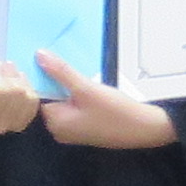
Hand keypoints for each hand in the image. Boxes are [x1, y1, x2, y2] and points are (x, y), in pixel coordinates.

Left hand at [31, 51, 176, 151]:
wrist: (147, 129)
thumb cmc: (115, 111)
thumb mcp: (86, 88)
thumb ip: (61, 72)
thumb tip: (38, 55)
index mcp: (54, 122)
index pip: (37, 95)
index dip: (42, 76)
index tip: (46, 59)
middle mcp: (58, 129)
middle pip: (50, 98)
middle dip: (57, 81)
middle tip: (69, 66)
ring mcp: (72, 130)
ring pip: (63, 101)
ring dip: (69, 87)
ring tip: (81, 76)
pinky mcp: (84, 128)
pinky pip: (74, 107)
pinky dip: (78, 96)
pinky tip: (89, 89)